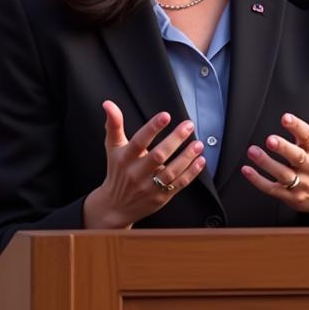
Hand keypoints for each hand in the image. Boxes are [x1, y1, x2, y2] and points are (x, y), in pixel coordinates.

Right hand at [83, 101, 206, 228]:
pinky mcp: (160, 197)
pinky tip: (200, 160)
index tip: (165, 115)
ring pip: (171, 171)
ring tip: (198, 143)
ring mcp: (149, 186)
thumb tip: (108, 104)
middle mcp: (136, 173)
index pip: (139, 141)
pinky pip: (178, 184)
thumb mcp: (112, 147)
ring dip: (187, 157)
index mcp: (124, 158)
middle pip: (158, 155)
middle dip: (175, 139)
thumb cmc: (117, 171)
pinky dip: (191, 172)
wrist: (115, 205)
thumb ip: (114, 125)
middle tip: (188, 125)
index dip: (152, 128)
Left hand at [241, 89, 308, 226]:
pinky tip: (247, 170)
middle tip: (270, 139)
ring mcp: (300, 182)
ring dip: (267, 163)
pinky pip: (272, 189)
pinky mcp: (289, 196)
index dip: (297, 127)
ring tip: (253, 151)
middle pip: (297, 157)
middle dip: (284, 148)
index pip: (308, 136)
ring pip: (283, 174)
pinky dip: (259, 180)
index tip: (285, 117)